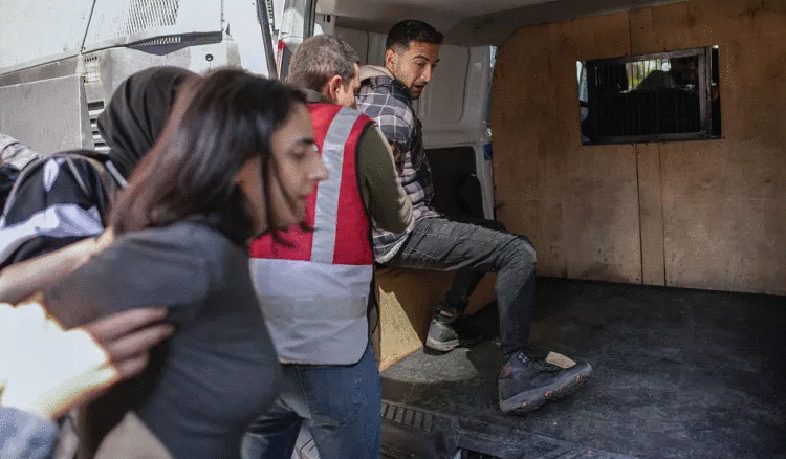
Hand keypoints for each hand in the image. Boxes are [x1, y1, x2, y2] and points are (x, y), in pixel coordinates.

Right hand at [0, 303, 172, 418]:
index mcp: (88, 338)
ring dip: (150, 347)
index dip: (147, 314)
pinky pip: (129, 373)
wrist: (29, 403)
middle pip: (140, 340)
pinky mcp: (103, 387)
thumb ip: (38, 314)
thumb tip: (36, 303)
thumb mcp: (31, 334)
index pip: (126, 321)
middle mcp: (102, 355)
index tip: (162, 308)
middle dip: (157, 331)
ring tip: (158, 338)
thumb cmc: (30, 365)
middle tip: (170, 323)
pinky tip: (140, 357)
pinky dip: (139, 362)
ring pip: (139, 358)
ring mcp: (105, 373)